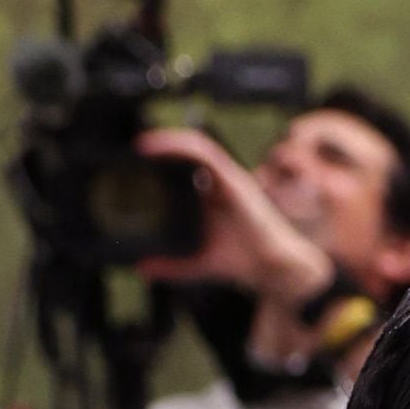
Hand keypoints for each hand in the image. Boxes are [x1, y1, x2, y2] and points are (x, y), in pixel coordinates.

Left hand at [133, 130, 335, 319]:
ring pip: (194, 145)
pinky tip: (159, 148)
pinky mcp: (234, 179)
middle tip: (135, 150)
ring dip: (167, 140)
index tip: (137, 163)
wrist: (274, 268)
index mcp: (213, 194)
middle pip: (188, 150)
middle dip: (162, 145)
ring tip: (143, 146)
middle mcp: (221, 181)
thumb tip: (141, 268)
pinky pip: (203, 152)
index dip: (162, 159)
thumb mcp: (199, 263)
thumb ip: (171, 266)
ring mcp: (229, 177)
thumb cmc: (244, 261)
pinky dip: (180, 146)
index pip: (185, 166)